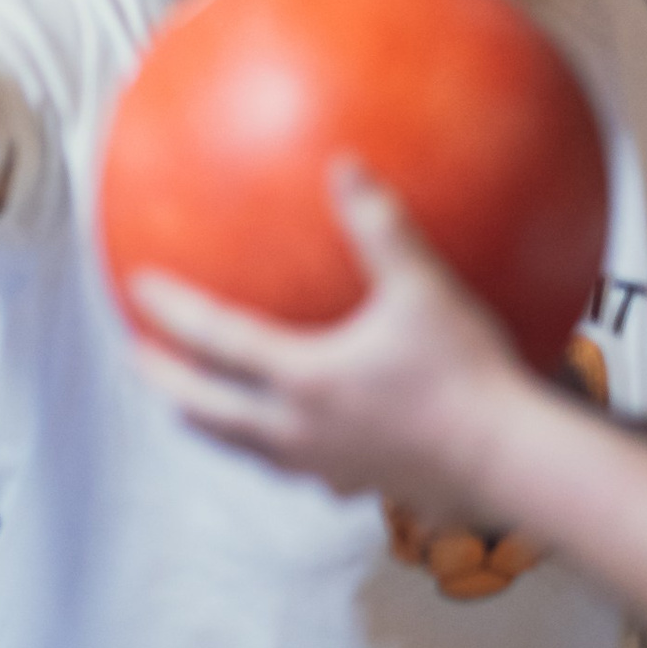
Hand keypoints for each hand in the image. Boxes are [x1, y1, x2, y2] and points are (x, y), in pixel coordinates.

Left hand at [129, 165, 528, 524]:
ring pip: (242, 446)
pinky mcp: (354, 483)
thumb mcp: (422, 288)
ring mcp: (323, 465)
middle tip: (135, 354)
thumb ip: (379, 226)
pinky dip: (269, 446)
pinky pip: (294, 467)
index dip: (172, 313)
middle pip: (207, 410)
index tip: (136, 288)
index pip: (215, 343)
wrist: (511, 461)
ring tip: (190, 404)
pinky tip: (291, 433)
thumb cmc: (468, 374)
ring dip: (207, 421)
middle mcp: (298, 429)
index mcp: (302, 378)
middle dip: (165, 379)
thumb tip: (345, 164)